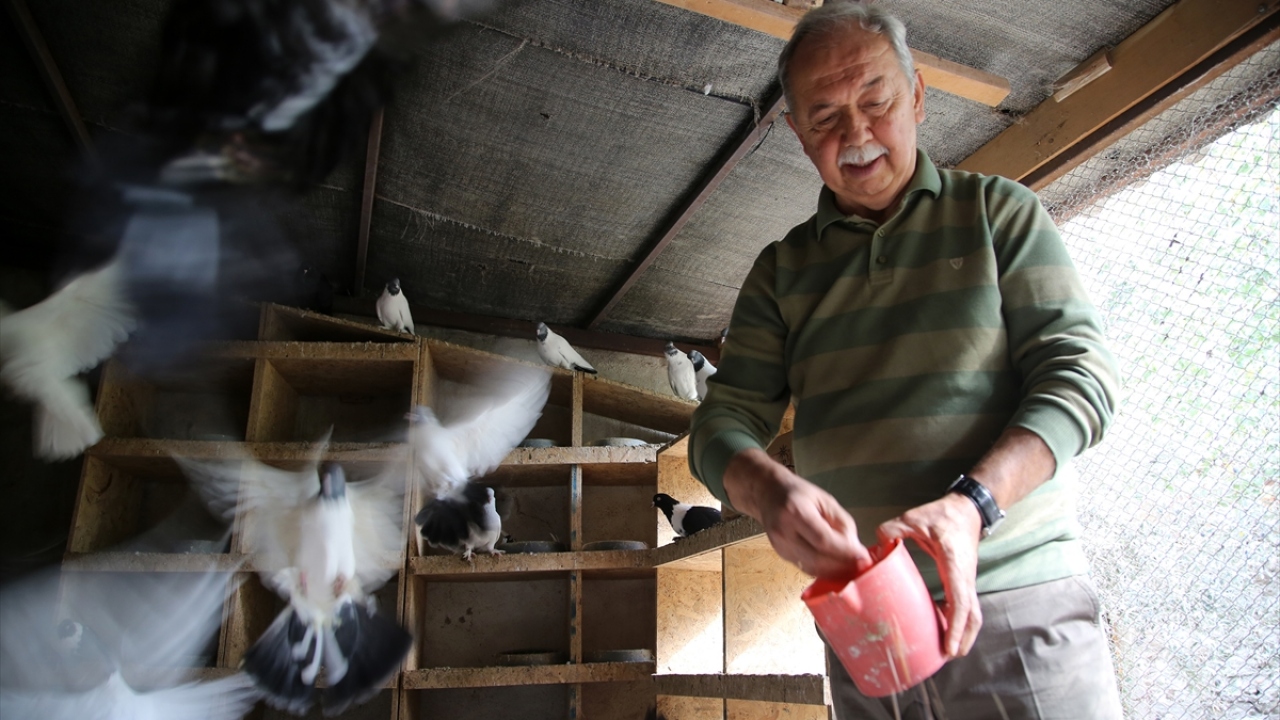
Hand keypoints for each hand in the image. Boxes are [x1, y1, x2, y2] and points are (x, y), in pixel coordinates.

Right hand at [724, 449, 871, 577]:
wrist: (767, 494)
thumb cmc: (798, 493)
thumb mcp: (825, 500)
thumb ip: (842, 523)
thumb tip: (856, 549)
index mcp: (795, 512)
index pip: (823, 540)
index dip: (845, 552)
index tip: (864, 557)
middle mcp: (784, 532)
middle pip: (817, 559)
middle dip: (843, 566)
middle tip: (862, 566)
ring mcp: (780, 546)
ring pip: (813, 568)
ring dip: (835, 572)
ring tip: (853, 568)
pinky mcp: (782, 555)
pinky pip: (807, 568)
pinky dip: (824, 570)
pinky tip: (837, 567)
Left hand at [877, 493, 982, 657]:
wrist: (967, 509)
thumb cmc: (944, 515)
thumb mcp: (915, 518)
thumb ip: (893, 529)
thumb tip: (875, 545)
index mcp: (955, 564)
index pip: (960, 601)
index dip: (956, 626)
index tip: (950, 646)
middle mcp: (966, 576)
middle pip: (973, 615)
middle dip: (964, 637)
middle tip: (949, 655)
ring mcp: (968, 579)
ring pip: (973, 612)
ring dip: (964, 632)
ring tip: (948, 649)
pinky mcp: (964, 579)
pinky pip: (967, 604)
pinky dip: (959, 619)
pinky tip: (944, 626)